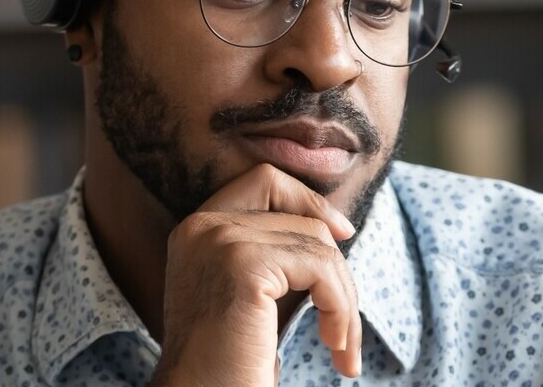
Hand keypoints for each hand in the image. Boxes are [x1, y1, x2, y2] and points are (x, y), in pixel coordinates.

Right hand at [151, 164, 361, 384]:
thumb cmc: (230, 362)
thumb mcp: (249, 297)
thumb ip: (274, 255)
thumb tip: (334, 228)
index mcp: (196, 231)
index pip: (265, 181)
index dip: (310, 201)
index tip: (342, 235)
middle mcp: (202, 226)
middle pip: (301, 216)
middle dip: (335, 267)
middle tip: (345, 319)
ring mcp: (221, 240)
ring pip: (319, 245)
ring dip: (343, 300)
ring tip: (340, 346)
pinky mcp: (244, 264)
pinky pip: (321, 268)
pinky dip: (340, 308)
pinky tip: (334, 345)